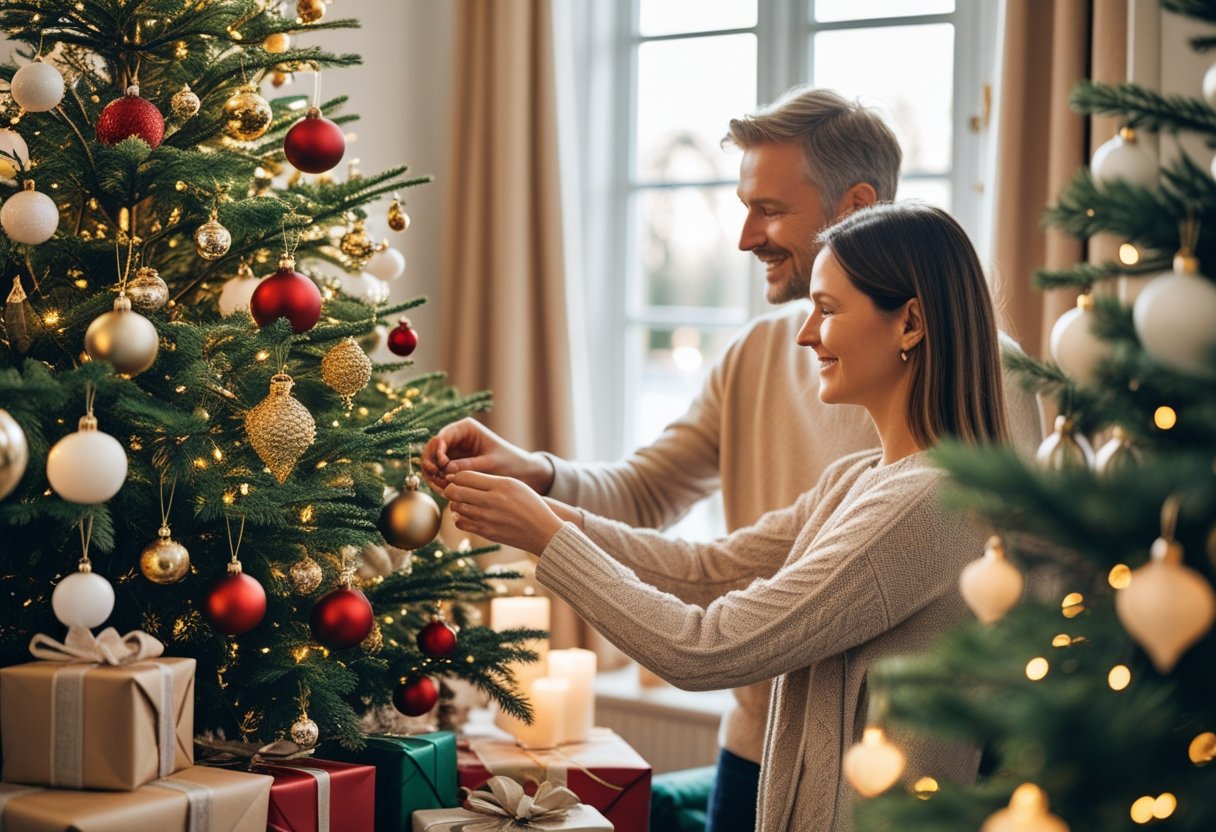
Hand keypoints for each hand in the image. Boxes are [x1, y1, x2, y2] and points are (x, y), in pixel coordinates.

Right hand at [420, 418, 554, 492]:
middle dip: (431, 463)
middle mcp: (455, 437)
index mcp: (465, 428)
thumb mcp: (490, 464)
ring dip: (432, 474)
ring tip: (441, 487)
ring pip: (432, 461)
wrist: (520, 472)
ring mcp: (452, 451)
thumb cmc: (509, 462)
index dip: (437, 451)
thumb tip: (445, 470)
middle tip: (436, 479)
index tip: (442, 465)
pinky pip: (439, 471)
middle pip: (432, 448)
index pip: (442, 436)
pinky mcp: (452, 464)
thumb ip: (468, 465)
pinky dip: (438, 480)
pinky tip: (443, 490)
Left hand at [443, 471, 565, 554]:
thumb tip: (460, 478)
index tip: (459, 478)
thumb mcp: (514, 484)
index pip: (464, 476)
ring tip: (464, 501)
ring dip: (455, 503)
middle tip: (455, 489)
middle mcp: (492, 501)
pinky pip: (460, 523)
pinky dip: (459, 517)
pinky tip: (467, 514)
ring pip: (455, 507)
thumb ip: (489, 480)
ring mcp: (487, 518)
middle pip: (454, 491)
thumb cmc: (528, 504)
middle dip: (450, 488)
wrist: (542, 530)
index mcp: (500, 485)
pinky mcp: (485, 532)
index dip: (457, 476)